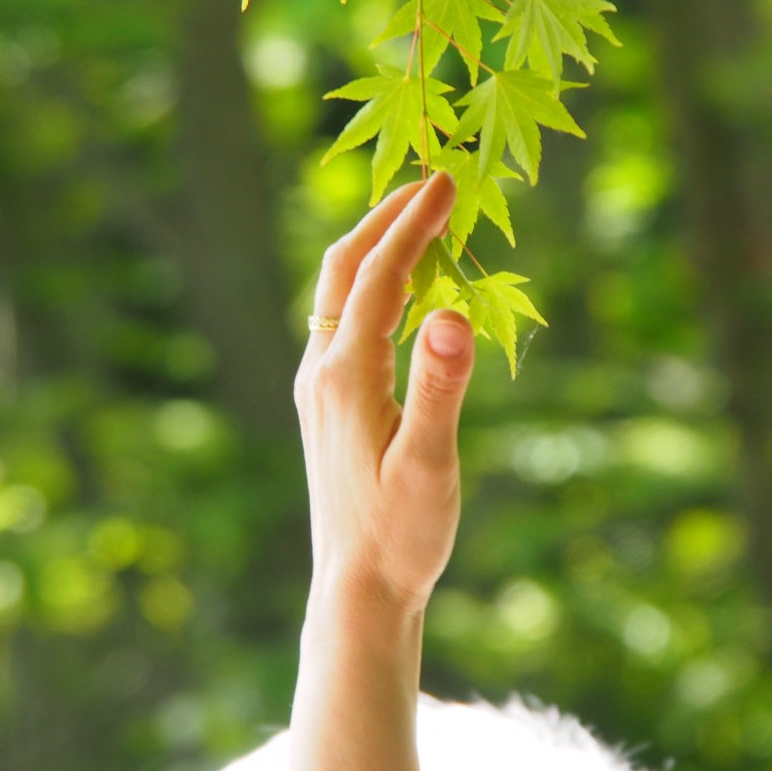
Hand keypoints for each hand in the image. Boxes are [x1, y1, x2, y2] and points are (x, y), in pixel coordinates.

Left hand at [288, 174, 471, 770]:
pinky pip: (345, 319)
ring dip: (378, 245)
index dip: (414, 224)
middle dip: (387, 217)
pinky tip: (405, 289)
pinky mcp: (326, 402)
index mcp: (346, 376)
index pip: (380, 276)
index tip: (448, 180)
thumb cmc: (402, 534)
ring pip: (340, 292)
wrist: (358, 590)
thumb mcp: (430, 465)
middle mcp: (321, 371)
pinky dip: (375, 282)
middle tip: (433, 180)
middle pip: (345, 268)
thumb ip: (442, 388)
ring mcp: (318, 386)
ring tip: (421, 216)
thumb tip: (453, 314)